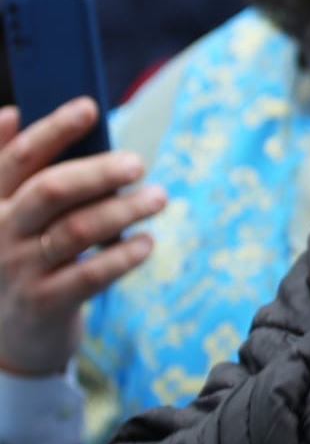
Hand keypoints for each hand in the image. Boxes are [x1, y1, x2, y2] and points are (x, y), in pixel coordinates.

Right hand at [0, 100, 166, 375]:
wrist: (13, 335)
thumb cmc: (23, 258)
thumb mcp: (7, 214)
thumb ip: (11, 169)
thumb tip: (12, 115)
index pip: (18, 157)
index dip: (52, 130)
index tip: (89, 107)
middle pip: (51, 190)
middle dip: (98, 171)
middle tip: (139, 162)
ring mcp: (19, 269)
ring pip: (78, 230)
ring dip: (125, 210)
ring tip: (159, 198)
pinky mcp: (44, 302)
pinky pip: (91, 274)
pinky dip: (124, 256)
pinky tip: (148, 242)